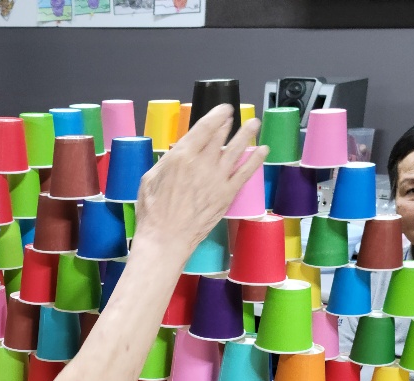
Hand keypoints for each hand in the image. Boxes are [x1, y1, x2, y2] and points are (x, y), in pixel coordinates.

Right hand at [134, 106, 266, 263]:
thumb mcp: (150, 178)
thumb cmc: (153, 212)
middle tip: (235, 115)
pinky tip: (263, 150)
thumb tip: (178, 152)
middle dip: (229, 123)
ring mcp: (217, 178)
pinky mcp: (227, 194)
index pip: (204, 127)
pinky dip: (255, 160)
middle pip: (220, 136)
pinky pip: (245, 173)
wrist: (166, 239)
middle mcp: (202, 163)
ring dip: (247, 134)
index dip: (216, 115)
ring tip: (254, 123)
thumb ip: (167, 161)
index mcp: (182, 156)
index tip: (223, 109)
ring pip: (236, 150)